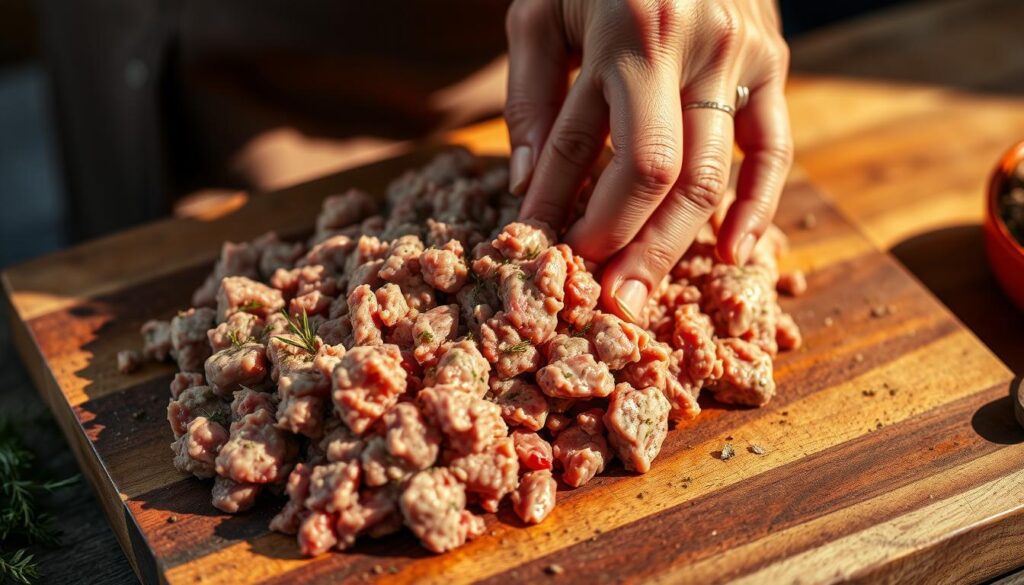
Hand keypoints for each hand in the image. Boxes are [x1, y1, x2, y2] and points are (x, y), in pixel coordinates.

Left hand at [505, 0, 792, 322]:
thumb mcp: (541, 10)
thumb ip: (531, 96)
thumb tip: (529, 189)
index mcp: (627, 29)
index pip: (590, 145)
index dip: (562, 205)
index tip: (542, 252)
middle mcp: (694, 44)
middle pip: (662, 174)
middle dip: (626, 244)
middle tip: (601, 303)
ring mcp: (743, 54)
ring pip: (714, 174)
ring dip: (675, 243)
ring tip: (643, 293)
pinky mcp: (774, 61)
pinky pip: (776, 146)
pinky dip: (760, 203)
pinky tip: (738, 251)